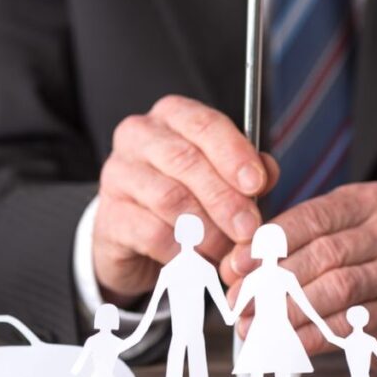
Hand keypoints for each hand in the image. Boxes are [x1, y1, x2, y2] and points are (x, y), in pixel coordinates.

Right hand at [93, 95, 278, 302]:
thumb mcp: (221, 177)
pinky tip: (198, 261)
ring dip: (207, 229)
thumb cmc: (188, 196)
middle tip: (248, 228)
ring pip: (169, 198)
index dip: (234, 154)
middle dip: (224, 198)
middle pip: (186, 161)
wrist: (137, 238)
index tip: (256, 184)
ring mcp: (118, 174)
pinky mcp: (109, 216)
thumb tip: (267, 173)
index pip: (205, 124)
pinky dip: (182, 251)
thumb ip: (247, 171)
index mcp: (173, 115)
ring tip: (227, 250)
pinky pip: (152, 233)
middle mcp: (140, 135)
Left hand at [223, 182, 376, 367]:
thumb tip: (235, 267)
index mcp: (369, 200)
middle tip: (241, 304)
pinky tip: (287, 343)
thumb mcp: (326, 235)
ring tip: (257, 326)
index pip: (314, 217)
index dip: (272, 242)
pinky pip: (352, 325)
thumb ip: (283, 245)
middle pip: (325, 254)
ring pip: (338, 290)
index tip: (237, 265)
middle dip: (275, 282)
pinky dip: (313, 336)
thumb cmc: (355, 260)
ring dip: (289, 312)